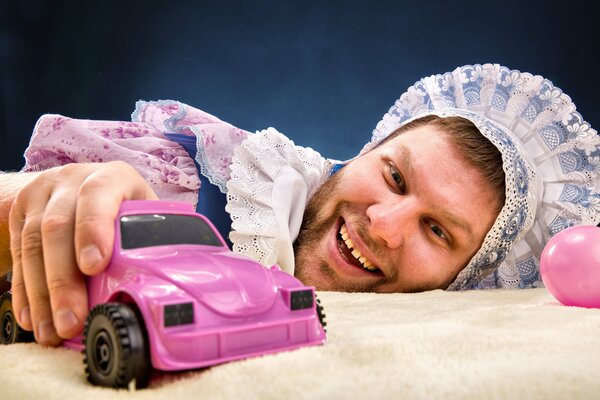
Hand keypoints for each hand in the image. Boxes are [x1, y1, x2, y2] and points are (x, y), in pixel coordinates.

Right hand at [9, 161, 157, 345]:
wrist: (81, 183)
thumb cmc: (126, 206)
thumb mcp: (145, 211)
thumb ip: (153, 237)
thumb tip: (166, 282)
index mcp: (111, 176)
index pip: (97, 196)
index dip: (93, 231)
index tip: (93, 267)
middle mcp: (72, 179)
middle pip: (58, 227)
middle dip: (64, 280)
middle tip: (72, 319)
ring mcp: (42, 194)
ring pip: (32, 244)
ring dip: (42, 294)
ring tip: (52, 330)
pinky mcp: (21, 213)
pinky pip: (17, 254)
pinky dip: (25, 291)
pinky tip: (33, 317)